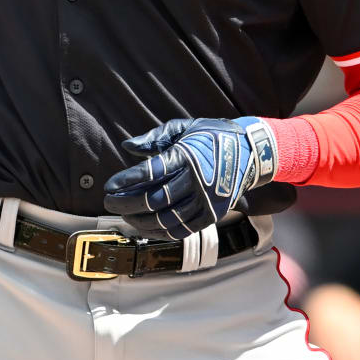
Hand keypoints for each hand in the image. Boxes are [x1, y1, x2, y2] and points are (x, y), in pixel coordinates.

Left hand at [103, 116, 276, 239]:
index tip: (109, 186)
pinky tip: (146, 228)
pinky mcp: (213, 214)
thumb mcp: (183, 127)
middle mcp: (196, 180)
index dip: (127, 181)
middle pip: (155, 199)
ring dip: (141, 221)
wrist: (250, 151)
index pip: (150, 172)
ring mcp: (206, 200)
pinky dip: (162, 232)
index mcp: (186, 156)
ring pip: (167, 218)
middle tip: (109, 203)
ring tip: (125, 216)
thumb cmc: (210, 136)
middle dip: (127, 204)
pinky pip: (183, 230)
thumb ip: (154, 138)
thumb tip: (127, 147)